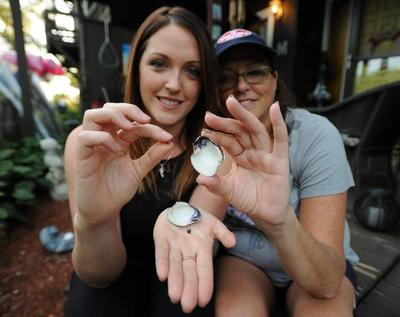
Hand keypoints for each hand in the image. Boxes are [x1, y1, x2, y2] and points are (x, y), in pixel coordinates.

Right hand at [74, 103, 172, 225]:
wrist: (104, 211)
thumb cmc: (117, 190)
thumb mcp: (139, 171)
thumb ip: (152, 156)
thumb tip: (170, 142)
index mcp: (116, 140)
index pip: (132, 123)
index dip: (150, 126)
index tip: (167, 137)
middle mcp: (103, 139)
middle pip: (109, 108)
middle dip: (128, 109)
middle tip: (145, 120)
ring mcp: (91, 146)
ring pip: (92, 115)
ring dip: (113, 116)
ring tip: (129, 128)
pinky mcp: (81, 157)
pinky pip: (85, 137)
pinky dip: (102, 138)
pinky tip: (116, 149)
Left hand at [153, 208, 234, 312]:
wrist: (181, 209)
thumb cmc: (198, 219)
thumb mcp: (214, 224)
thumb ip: (223, 233)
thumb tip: (233, 242)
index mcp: (202, 249)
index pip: (205, 269)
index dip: (204, 284)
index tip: (203, 300)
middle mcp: (188, 251)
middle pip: (189, 272)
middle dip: (188, 289)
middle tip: (187, 306)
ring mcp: (174, 246)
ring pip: (175, 266)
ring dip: (175, 281)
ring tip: (174, 297)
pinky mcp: (161, 239)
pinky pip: (161, 252)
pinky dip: (161, 263)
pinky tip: (162, 276)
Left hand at [197, 96, 289, 224]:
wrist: (267, 214)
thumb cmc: (248, 199)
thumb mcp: (229, 192)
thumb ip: (216, 185)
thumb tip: (200, 178)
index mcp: (239, 156)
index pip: (227, 141)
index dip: (216, 135)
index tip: (203, 130)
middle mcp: (252, 151)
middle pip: (239, 131)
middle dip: (224, 123)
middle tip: (209, 116)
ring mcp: (266, 154)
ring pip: (255, 131)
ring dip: (244, 116)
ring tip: (231, 102)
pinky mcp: (280, 160)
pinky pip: (281, 140)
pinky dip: (279, 124)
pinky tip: (275, 108)